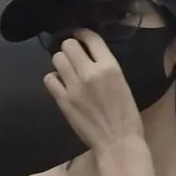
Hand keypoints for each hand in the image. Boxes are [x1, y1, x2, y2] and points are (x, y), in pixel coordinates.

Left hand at [43, 28, 143, 153]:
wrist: (118, 142)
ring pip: (57, 58)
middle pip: (68, 45)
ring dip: (61, 62)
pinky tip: (62, 84)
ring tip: (67, 70)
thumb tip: (90, 56)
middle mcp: (90, 72)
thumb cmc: (126, 115)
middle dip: (70, 48)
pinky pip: (49, 79)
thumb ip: (106, 67)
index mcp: (110, 66)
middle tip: (74, 56)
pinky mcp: (63, 100)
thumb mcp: (122, 83)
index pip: (91, 38)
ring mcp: (74, 86)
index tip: (79, 35)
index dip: (82, 33)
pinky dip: (54, 79)